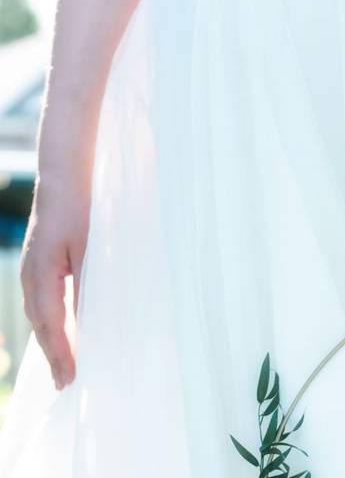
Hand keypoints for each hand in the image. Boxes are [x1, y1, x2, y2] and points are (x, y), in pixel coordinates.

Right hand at [19, 175, 89, 389]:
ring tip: (64, 367)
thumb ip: (89, 282)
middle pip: (42, 325)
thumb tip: (94, 318)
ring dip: (51, 342)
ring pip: (40, 316)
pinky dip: (50, 323)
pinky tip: (62, 333)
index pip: (52, 324)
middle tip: (66, 384)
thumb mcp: (90, 248)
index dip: (61, 353)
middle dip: (54, 355)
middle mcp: (30, 277)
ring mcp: (30, 272)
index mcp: (41, 274)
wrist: (63, 181)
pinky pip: (42, 303)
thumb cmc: (81, 211)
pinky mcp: (36, 266)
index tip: (69, 378)